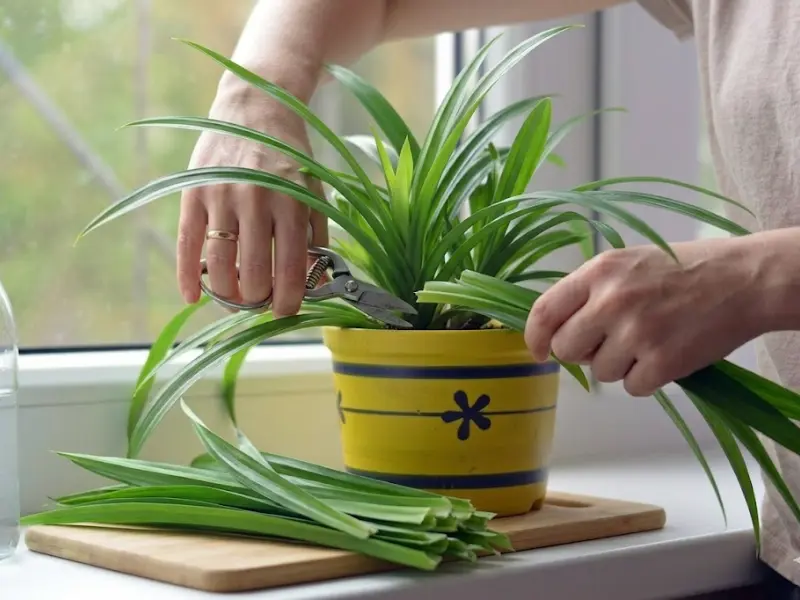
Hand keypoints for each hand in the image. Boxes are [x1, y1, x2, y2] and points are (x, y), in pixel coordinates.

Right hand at [177, 89, 327, 315]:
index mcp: (292, 201)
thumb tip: (315, 285)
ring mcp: (221, 196)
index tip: (284, 312)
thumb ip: (317, 237)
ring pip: (220, 266)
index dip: (288, 300)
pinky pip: (186, 244)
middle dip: (257, 300)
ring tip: (235, 299)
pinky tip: (191, 297)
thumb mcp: (314, 190)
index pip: (291, 268)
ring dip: (226, 294)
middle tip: (259, 301)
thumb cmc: (290, 155)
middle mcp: (256, 200)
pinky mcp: (193, 193)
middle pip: (254, 273)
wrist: (255, 107)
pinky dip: (186, 276)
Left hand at [524, 236, 770, 395]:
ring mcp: (635, 333)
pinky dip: (646, 379)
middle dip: (582, 353)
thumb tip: (558, 330)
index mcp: (598, 272)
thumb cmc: (684, 270)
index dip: (535, 337)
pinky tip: (665, 354)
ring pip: (600, 373)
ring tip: (648, 340)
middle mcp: (611, 301)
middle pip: (566, 350)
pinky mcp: (661, 362)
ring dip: (620, 365)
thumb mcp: (627, 264)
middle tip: (609, 341)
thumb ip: (590, 291)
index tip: (538, 351)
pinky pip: (632, 387)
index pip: (544, 311)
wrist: (743, 280)